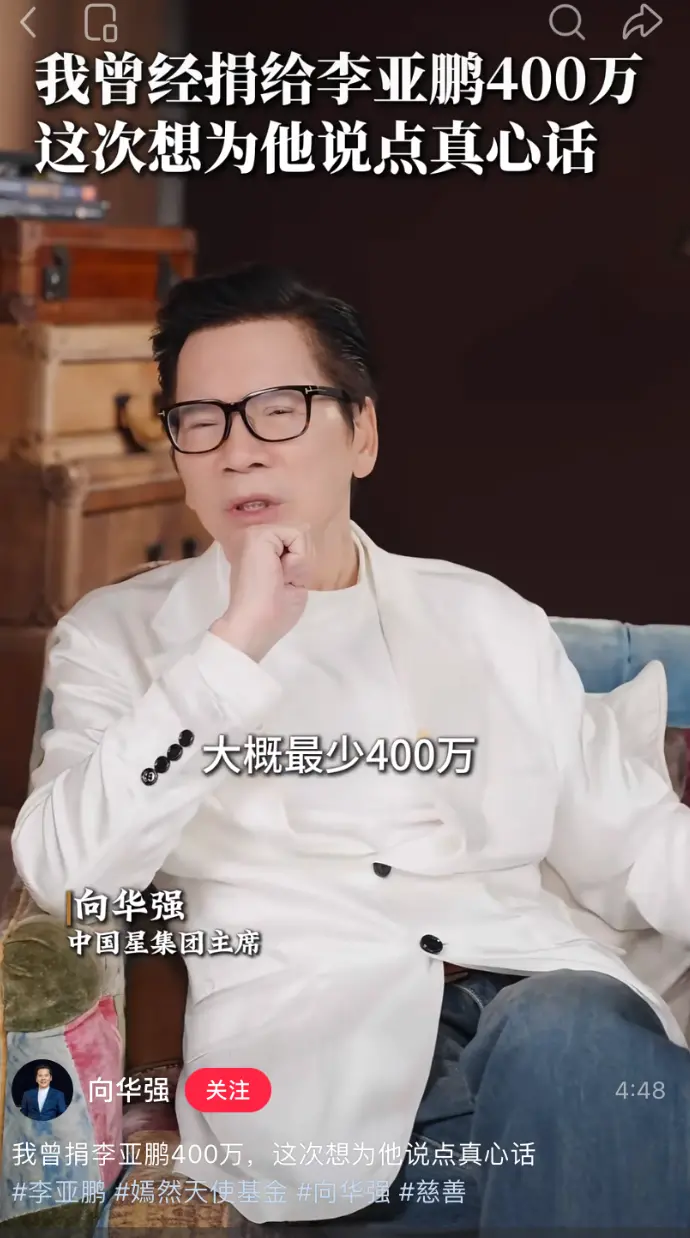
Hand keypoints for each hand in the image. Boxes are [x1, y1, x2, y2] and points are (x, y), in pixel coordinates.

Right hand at [210, 525, 311, 660]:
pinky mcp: (258, 534)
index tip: (281, 586)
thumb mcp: (293, 584)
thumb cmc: (272, 614)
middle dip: (300, 564)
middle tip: (280, 584)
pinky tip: (279, 573)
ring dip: (298, 564)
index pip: (295, 545)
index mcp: (261, 552)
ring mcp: (255, 534)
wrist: (252, 625)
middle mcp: (255, 539)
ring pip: (300, 535)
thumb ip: (297, 562)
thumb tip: (303, 538)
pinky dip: (297, 560)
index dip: (299, 567)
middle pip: (299, 538)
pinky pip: (297, 535)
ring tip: (278, 580)